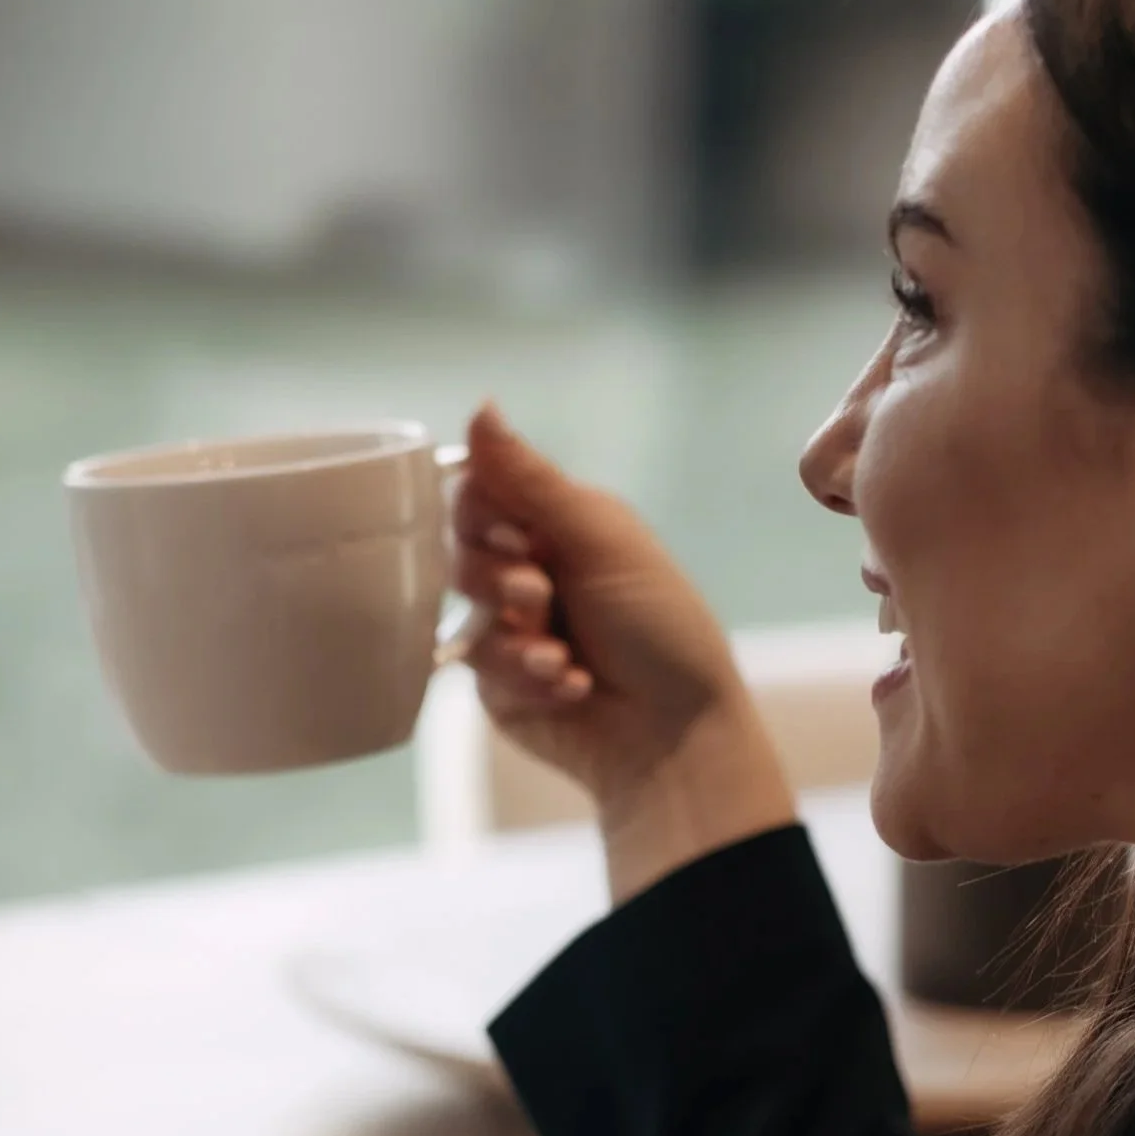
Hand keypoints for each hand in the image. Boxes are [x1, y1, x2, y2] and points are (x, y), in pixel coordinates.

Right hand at [451, 404, 794, 901]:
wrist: (677, 731)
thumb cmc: (660, 626)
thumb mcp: (601, 539)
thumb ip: (530, 479)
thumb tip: (481, 403)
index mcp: (555, 525)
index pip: (478, 493)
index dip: (482, 512)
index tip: (519, 533)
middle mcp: (526, 572)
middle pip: (457, 551)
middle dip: (500, 578)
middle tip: (542, 595)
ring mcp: (508, 632)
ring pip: (462, 615)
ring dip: (516, 636)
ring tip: (563, 655)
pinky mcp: (500, 687)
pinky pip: (480, 670)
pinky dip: (528, 677)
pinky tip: (574, 685)